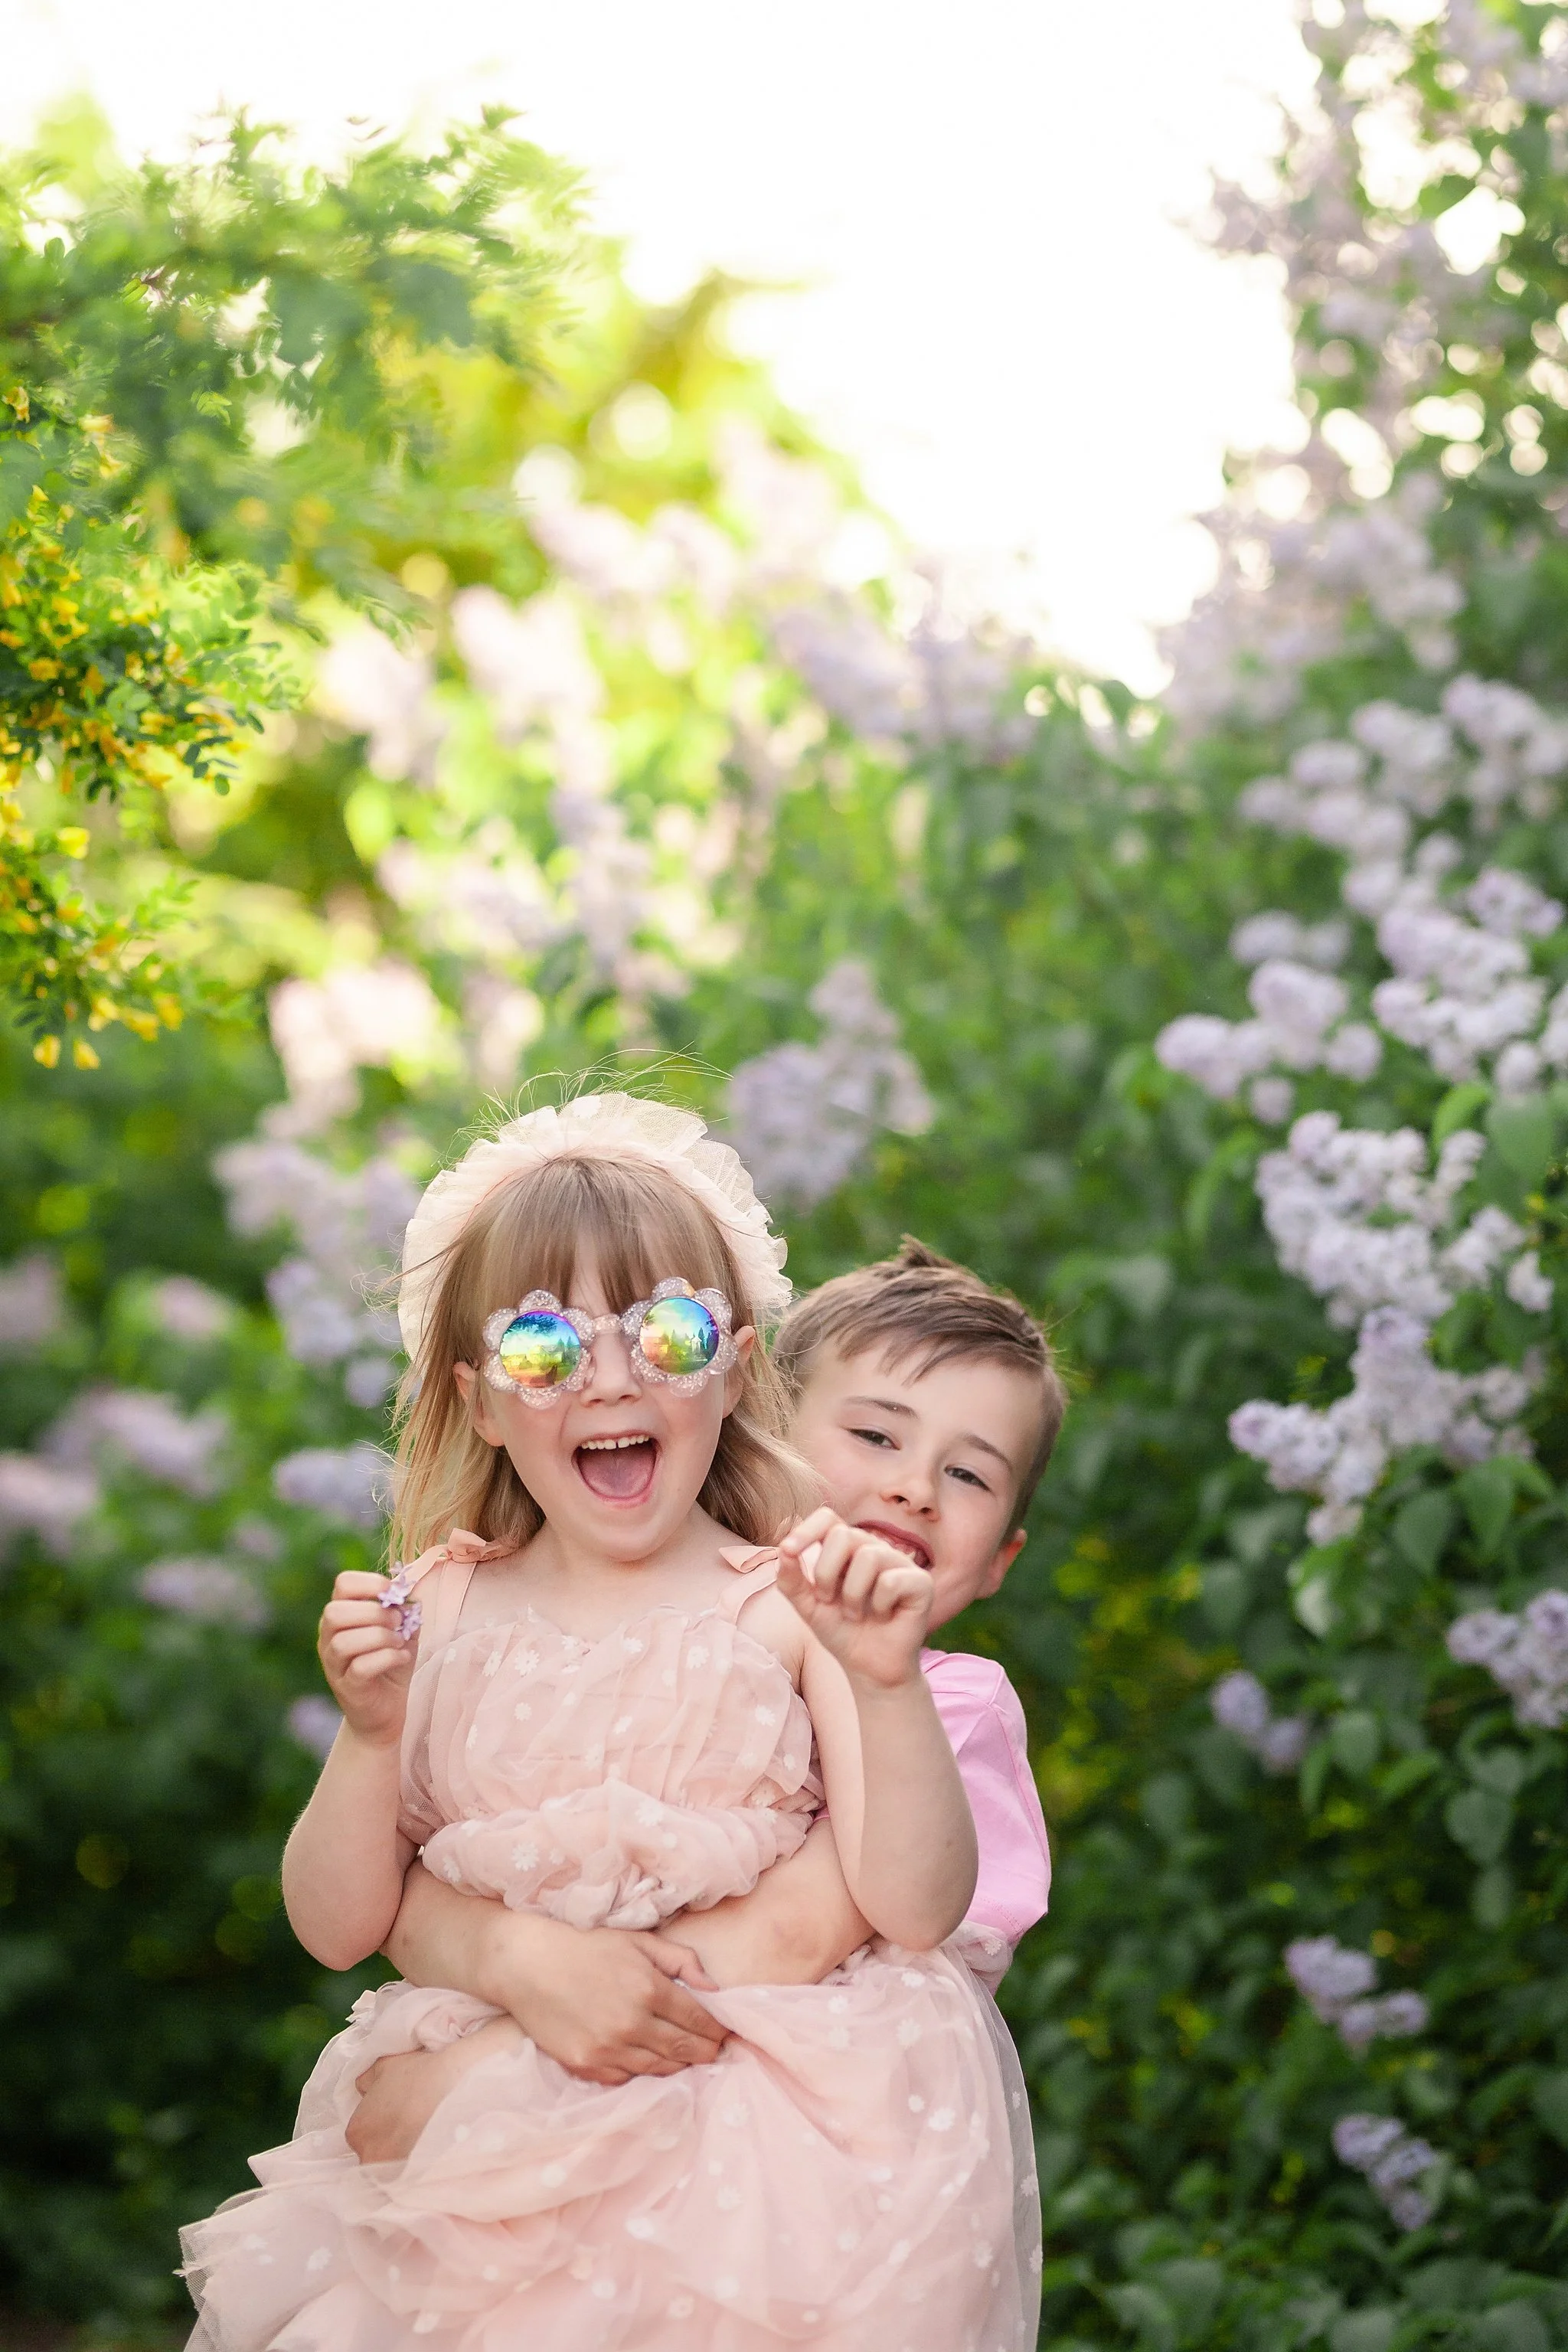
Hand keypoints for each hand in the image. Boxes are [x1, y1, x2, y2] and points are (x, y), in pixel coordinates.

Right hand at [317, 1570, 416, 1747]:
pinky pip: (360, 1667)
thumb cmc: (392, 1663)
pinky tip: (401, 1658)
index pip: (343, 1584)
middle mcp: (329, 1637)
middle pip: (335, 1612)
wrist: (386, 1711)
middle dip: (374, 1613)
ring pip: (345, 1641)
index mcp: (341, 1615)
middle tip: (397, 1623)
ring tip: (399, 1642)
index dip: (371, 1583)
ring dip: (380, 1637)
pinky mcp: (346, 1687)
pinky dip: (387, 1658)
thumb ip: (405, 1609)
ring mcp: (333, 1664)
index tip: (393, 1596)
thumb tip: (409, 1591)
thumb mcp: (403, 1630)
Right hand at [480, 1911, 728, 2085]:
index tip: (725, 2033)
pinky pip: (625, 2078)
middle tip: (716, 2053)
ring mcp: (607, 2049)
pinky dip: (641, 2073)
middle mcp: (632, 2024)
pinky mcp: (585, 2065)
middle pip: (683, 2050)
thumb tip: (713, 1988)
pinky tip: (648, 2063)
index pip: (698, 2020)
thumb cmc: (586, 1947)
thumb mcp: (638, 1940)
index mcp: (649, 1989)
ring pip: (658, 2069)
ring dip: (678, 2066)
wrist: (528, 1965)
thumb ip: (680, 1961)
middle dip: (706, 2052)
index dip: (716, 2030)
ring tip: (687, 2060)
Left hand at [777, 1509, 932, 1689]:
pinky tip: (883, 1616)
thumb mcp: (808, 1606)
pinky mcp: (920, 1582)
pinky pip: (891, 1580)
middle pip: (844, 1535)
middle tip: (828, 1600)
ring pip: (869, 1556)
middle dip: (826, 1573)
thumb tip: (783, 1550)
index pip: (827, 1518)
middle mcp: (874, 1548)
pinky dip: (879, 1605)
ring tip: (855, 1613)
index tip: (788, 1550)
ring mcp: (899, 1563)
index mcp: (846, 1548)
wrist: (869, 1667)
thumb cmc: (842, 1630)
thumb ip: (792, 1580)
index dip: (806, 1529)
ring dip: (852, 1595)